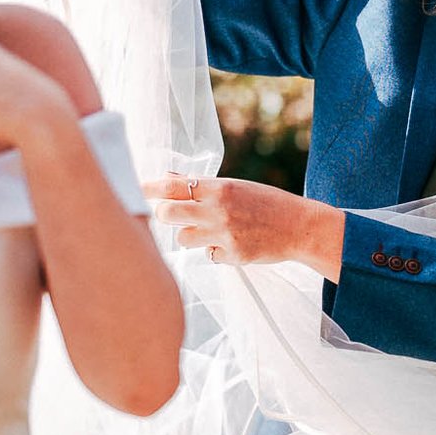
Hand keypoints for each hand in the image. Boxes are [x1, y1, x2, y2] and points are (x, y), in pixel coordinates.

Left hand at [145, 172, 340, 273]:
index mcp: (220, 188)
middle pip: (168, 214)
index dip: (149, 188)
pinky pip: (208, 256)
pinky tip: (231, 244)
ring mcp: (225, 235)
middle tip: (170, 215)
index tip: (135, 189)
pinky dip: (214, 251)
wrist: (300, 227)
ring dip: (190, 236)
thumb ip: (202, 185)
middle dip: (164, 215)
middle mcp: (219, 210)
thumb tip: (169, 177)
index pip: (173, 186)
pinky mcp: (233, 256)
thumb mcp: (235, 187)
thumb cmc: (266, 203)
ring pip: (184, 239)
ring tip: (211, 230)